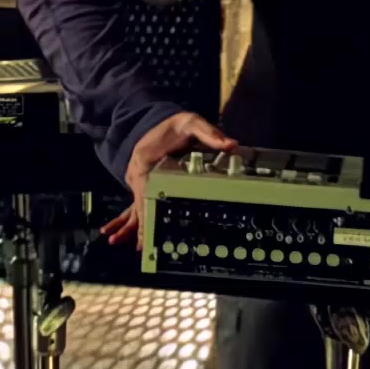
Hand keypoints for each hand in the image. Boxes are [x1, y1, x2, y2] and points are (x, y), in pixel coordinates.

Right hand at [100, 112, 236, 246]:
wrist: (155, 120)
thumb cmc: (174, 125)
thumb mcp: (190, 123)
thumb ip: (209, 133)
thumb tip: (231, 145)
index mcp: (145, 162)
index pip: (145, 191)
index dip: (146, 211)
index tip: (148, 229)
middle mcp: (138, 174)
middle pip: (140, 204)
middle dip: (142, 227)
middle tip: (145, 248)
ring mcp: (140, 180)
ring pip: (139, 207)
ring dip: (138, 227)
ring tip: (142, 248)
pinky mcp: (146, 184)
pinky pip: (143, 203)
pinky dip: (143, 219)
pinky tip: (144, 236)